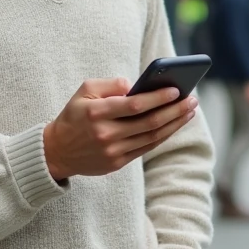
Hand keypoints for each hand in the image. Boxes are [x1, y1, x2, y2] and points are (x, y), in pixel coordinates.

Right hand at [44, 79, 198, 181]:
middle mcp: (106, 134)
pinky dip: (163, 136)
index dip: (157, 98)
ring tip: (189, 111)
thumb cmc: (75, 115)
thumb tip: (136, 85)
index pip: (134, 105)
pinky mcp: (117, 163)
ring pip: (152, 137)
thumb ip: (110, 84)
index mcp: (96, 113)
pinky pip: (146, 148)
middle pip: (149, 122)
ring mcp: (112, 151)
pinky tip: (174, 125)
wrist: (57, 151)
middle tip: (192, 100)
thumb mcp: (84, 91)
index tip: (176, 90)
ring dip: (174, 124)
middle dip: (174, 110)